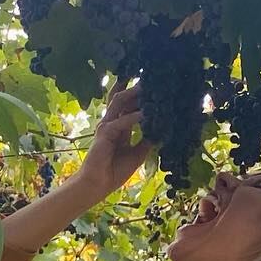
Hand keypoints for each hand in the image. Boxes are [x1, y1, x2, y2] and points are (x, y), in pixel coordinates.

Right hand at [75, 84, 151, 201]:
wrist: (98, 185)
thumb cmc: (114, 171)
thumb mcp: (137, 154)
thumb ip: (147, 141)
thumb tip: (161, 130)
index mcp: (119, 126)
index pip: (129, 105)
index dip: (139, 94)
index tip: (153, 85)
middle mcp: (112, 122)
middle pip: (123, 98)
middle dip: (135, 86)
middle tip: (150, 75)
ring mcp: (106, 126)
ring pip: (120, 102)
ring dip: (134, 93)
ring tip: (148, 85)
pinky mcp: (104, 133)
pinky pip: (121, 122)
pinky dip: (134, 117)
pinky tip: (146, 113)